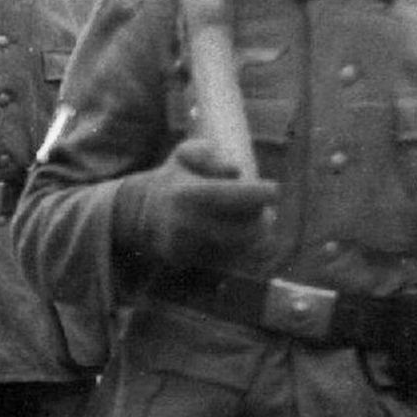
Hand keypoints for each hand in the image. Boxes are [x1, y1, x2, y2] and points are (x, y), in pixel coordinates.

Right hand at [114, 139, 278, 266]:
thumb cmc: (174, 180)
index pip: (234, 196)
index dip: (260, 193)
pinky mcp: (190, 262)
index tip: (276, 189)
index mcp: (187, 194)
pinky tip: (242, 242)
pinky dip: (241, 252)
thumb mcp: (184, 154)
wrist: (141, 215)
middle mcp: (187, 223)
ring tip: (257, 226)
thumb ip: (208, 154)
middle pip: (245, 228)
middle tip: (268, 214)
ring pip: (240, 248)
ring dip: (255, 238)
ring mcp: (188, 246)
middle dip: (262, 220)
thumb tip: (234, 171)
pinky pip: (227, 261)